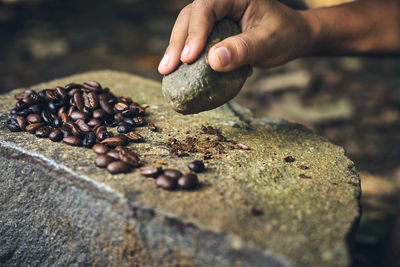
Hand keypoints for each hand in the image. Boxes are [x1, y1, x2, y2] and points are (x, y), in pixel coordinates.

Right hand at [158, 0, 314, 74]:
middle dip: (177, 43)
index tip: (188, 59)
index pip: (206, 8)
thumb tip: (213, 61)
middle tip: (167, 68)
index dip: (194, 32)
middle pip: (190, 17)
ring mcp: (216, 15)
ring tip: (167, 71)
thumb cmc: (285, 35)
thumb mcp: (269, 42)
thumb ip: (244, 49)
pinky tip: (180, 71)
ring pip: (188, 27)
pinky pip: (195, 39)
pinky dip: (187, 55)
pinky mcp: (214, 29)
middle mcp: (221, 2)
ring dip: (177, 49)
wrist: (292, 37)